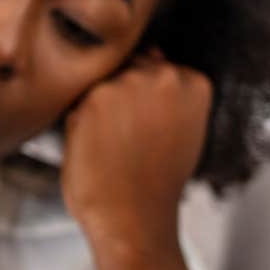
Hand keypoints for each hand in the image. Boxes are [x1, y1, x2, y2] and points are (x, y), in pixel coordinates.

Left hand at [59, 46, 213, 253]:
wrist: (133, 218)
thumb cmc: (155, 180)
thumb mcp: (178, 128)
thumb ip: (166, 90)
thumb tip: (151, 52)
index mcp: (193, 81)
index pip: (153, 67)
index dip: (142, 101)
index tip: (146, 129)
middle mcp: (163, 74)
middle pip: (125, 69)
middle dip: (120, 99)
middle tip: (127, 141)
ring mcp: (127, 82)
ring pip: (99, 84)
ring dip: (97, 110)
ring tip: (113, 146)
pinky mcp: (93, 97)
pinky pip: (76, 102)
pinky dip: (78, 124)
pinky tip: (96, 148)